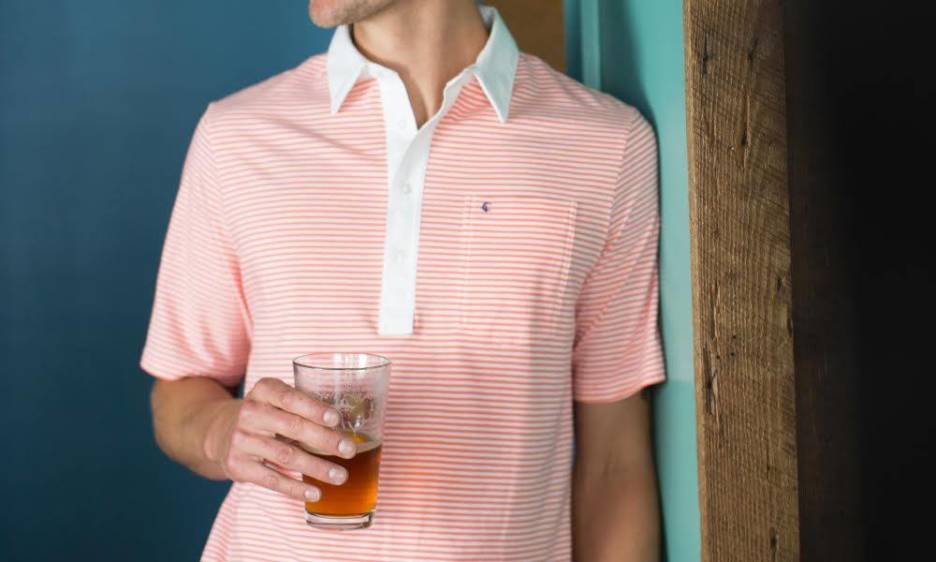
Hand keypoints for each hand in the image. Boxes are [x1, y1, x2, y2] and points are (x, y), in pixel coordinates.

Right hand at [203, 377, 357, 502]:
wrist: (222, 432)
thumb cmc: (267, 414)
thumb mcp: (278, 400)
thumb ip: (305, 405)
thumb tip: (349, 424)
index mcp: (264, 390)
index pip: (290, 398)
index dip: (313, 408)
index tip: (336, 419)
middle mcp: (250, 412)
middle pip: (292, 428)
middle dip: (325, 440)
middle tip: (350, 450)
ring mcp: (242, 439)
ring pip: (286, 456)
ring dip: (317, 468)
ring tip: (341, 476)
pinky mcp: (238, 465)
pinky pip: (271, 479)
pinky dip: (295, 488)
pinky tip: (315, 493)